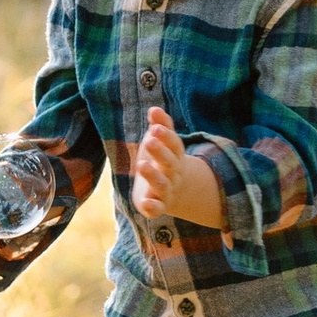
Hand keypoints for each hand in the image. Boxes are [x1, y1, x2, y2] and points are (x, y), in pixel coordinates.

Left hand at [132, 106, 223, 230]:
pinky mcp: (158, 205)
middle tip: (149, 141)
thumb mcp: (159, 141)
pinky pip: (158, 208)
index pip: (175, 145)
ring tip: (141, 165)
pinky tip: (145, 202)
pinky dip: (153, 206)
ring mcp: (167, 190)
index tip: (155, 127)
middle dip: (160, 152)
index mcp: (175, 156)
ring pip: (163, 185)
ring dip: (153, 176)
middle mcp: (173, 174)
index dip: (166, 137)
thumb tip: (154, 108)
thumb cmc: (161, 159)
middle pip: (170, 163)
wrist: (171, 190)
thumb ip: (159, 125)